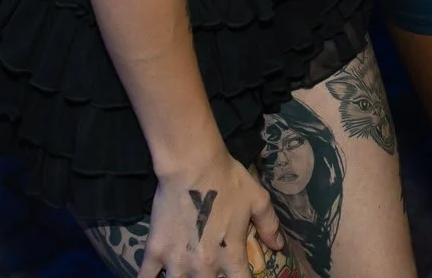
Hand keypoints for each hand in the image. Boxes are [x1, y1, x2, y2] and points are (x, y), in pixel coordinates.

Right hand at [144, 151, 282, 277]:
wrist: (192, 166)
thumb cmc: (228, 180)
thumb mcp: (257, 199)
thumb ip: (269, 225)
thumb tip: (279, 246)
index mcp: (231, 256)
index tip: (238, 277)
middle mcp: (205, 266)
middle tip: (208, 270)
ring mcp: (177, 261)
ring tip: (185, 273)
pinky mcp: (155, 252)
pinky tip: (152, 277)